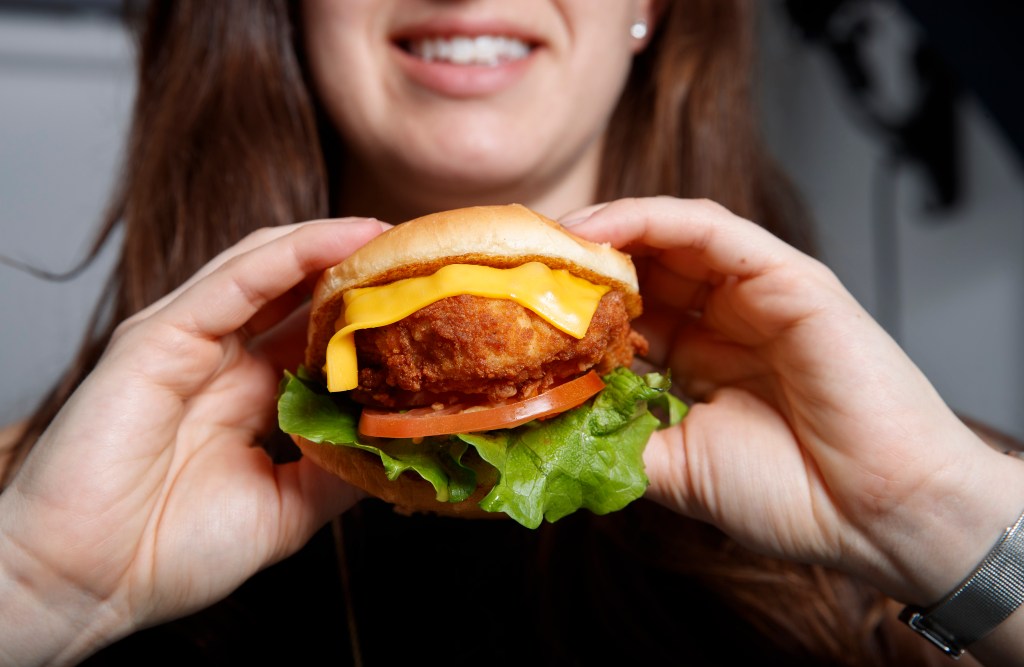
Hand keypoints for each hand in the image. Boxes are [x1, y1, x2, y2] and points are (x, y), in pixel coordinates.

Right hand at [0, 218, 384, 664]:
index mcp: (251, 398)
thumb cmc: (167, 552)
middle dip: (361, 275)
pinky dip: (293, 253)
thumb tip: (400, 442)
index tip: (431, 311)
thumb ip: (337, 469)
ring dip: (336, 249)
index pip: (319, 338)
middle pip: (302, 295)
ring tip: (395, 238)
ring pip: (272, 270)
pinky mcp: (160, 334)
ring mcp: (191, 341)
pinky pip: (235, 279)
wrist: (83, 582)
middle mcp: (224, 361)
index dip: (371, 321)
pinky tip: (345, 239)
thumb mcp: (285, 509)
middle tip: (423, 260)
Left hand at [565, 197, 1023, 606]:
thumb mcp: (671, 465)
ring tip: (550, 238)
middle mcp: (726, 318)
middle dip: (580, 260)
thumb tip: (535, 425)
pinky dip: (652, 219)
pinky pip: (711, 229)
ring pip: (670, 235)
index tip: (515, 305)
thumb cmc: (789, 495)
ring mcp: (758, 293)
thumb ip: (612, 436)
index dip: (572, 303)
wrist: (876, 514)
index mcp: (700, 359)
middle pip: (643, 266)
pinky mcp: (789, 276)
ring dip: (605, 230)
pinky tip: (600, 227)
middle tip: (521, 259)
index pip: (625, 312)